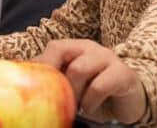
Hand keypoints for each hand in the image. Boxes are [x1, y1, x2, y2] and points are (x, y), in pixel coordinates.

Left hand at [32, 39, 146, 124]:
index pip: (52, 48)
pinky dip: (90, 101)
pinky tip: (89, 109)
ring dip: (72, 91)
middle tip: (54, 98)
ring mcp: (108, 58)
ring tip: (74, 106)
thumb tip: (26, 88)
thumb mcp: (71, 85)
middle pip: (61, 51)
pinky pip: (100, 85)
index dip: (40, 65)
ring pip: (79, 68)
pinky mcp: (124, 74)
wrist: (129, 102)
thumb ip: (54, 81)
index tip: (32, 86)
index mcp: (74, 48)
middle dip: (54, 78)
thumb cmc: (94, 93)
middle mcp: (90, 48)